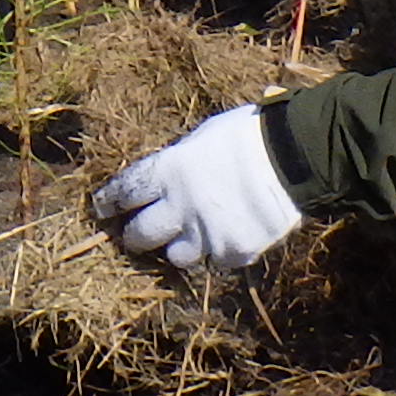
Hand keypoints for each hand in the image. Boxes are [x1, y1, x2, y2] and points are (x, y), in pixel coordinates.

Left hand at [91, 105, 303, 272]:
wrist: (294, 157)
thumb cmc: (249, 135)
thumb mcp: (204, 138)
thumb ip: (181, 162)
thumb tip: (172, 174)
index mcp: (169, 171)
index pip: (126, 192)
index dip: (111, 202)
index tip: (101, 209)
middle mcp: (180, 207)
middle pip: (141, 235)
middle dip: (134, 237)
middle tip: (134, 236)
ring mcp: (206, 233)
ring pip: (176, 256)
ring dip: (180, 248)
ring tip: (192, 238)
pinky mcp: (233, 252)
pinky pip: (218, 259)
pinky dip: (221, 250)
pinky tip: (232, 233)